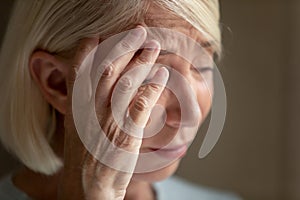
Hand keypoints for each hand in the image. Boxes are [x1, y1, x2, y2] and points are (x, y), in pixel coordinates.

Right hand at [59, 26, 168, 199]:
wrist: (87, 188)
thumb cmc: (85, 158)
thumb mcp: (77, 128)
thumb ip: (84, 106)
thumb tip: (97, 87)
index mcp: (76, 109)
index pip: (79, 71)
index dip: (89, 50)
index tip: (100, 36)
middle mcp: (90, 111)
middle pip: (107, 70)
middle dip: (124, 47)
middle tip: (139, 32)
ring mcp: (109, 122)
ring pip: (126, 82)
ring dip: (142, 61)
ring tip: (153, 47)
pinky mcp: (126, 134)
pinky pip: (141, 105)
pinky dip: (153, 86)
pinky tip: (162, 75)